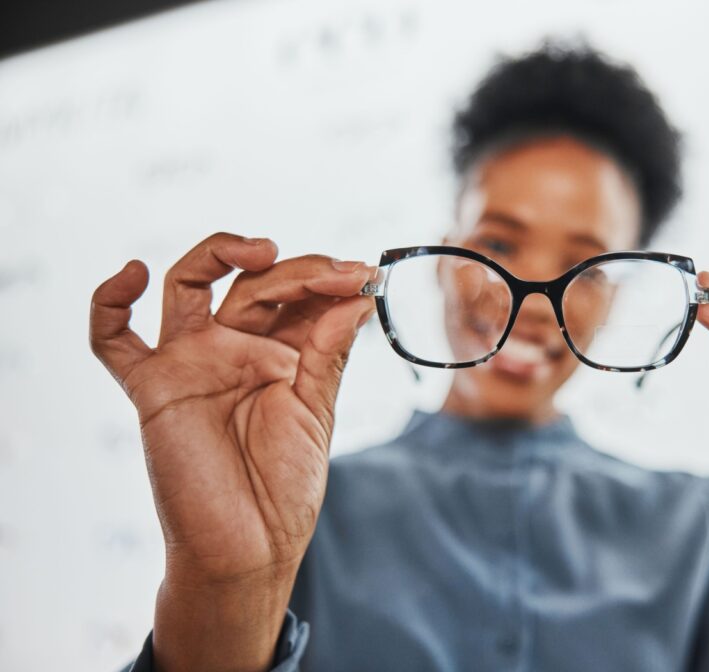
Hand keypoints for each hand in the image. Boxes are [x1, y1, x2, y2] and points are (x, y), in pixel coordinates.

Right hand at [89, 233, 375, 671]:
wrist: (251, 548)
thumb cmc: (286, 488)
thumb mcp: (317, 413)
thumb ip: (328, 354)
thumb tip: (354, 298)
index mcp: (279, 352)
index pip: (298, 295)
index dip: (330, 278)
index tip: (366, 275)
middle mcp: (233, 347)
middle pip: (255, 283)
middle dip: (302, 271)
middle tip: (344, 274)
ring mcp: (192, 361)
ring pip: (191, 284)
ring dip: (221, 254)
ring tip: (265, 249)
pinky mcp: (154, 386)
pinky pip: (112, 339)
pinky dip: (109, 303)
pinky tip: (133, 272)